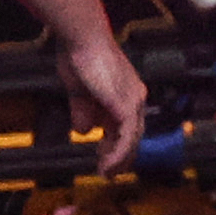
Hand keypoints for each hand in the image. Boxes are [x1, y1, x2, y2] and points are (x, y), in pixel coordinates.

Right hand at [67, 28, 151, 177]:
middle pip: (133, 136)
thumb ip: (84, 111)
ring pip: (132, 140)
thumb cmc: (80, 57)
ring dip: (119, 160)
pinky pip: (126, 138)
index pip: (127, 125)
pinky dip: (117, 154)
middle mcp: (135, 97)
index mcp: (127, 92)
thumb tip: (85, 130)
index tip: (103, 157)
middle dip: (120, 157)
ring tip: (106, 173)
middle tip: (107, 172)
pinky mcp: (126, 106)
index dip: (116, 144)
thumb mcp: (80, 92)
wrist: (83, 40)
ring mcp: (133, 101)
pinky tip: (107, 165)